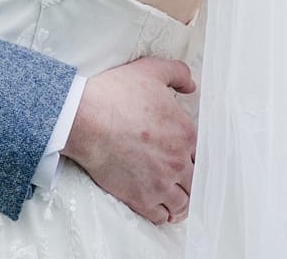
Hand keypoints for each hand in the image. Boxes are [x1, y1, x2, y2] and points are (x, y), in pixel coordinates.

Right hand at [62, 57, 196, 224]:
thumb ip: (177, 73)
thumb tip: (191, 86)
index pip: (202, 152)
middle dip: (189, 177)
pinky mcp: (142, 198)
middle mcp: (178, 161)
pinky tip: (159, 205)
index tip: (184, 152)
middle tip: (179, 174)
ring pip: (183, 202)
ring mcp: (161, 183)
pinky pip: (163, 216)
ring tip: (173, 194)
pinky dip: (164, 212)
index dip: (193, 152)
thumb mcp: (149, 70)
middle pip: (196, 180)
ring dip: (180, 199)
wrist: (85, 118)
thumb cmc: (114, 94)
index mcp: (185, 133)